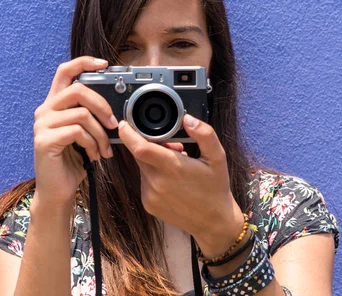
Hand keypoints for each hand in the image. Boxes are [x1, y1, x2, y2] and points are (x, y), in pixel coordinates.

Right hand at [32, 56, 118, 206]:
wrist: (58, 191)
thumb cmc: (73, 161)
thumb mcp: (85, 133)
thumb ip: (91, 115)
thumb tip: (115, 106)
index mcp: (55, 104)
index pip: (65, 71)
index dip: (84, 63)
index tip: (105, 64)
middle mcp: (45, 110)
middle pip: (78, 90)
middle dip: (103, 105)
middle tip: (114, 123)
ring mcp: (42, 125)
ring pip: (81, 114)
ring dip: (100, 133)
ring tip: (105, 149)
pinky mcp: (44, 141)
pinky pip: (76, 132)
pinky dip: (92, 144)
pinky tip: (94, 156)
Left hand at [117, 114, 245, 253]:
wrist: (213, 223)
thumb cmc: (216, 188)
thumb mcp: (217, 157)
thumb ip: (204, 134)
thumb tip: (187, 118)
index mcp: (173, 168)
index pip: (140, 148)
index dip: (128, 134)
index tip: (124, 124)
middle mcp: (157, 182)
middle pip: (140, 155)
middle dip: (150, 145)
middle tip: (173, 147)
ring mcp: (150, 195)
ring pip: (143, 168)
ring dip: (153, 161)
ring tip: (176, 166)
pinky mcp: (148, 204)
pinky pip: (145, 181)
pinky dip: (153, 176)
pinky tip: (171, 181)